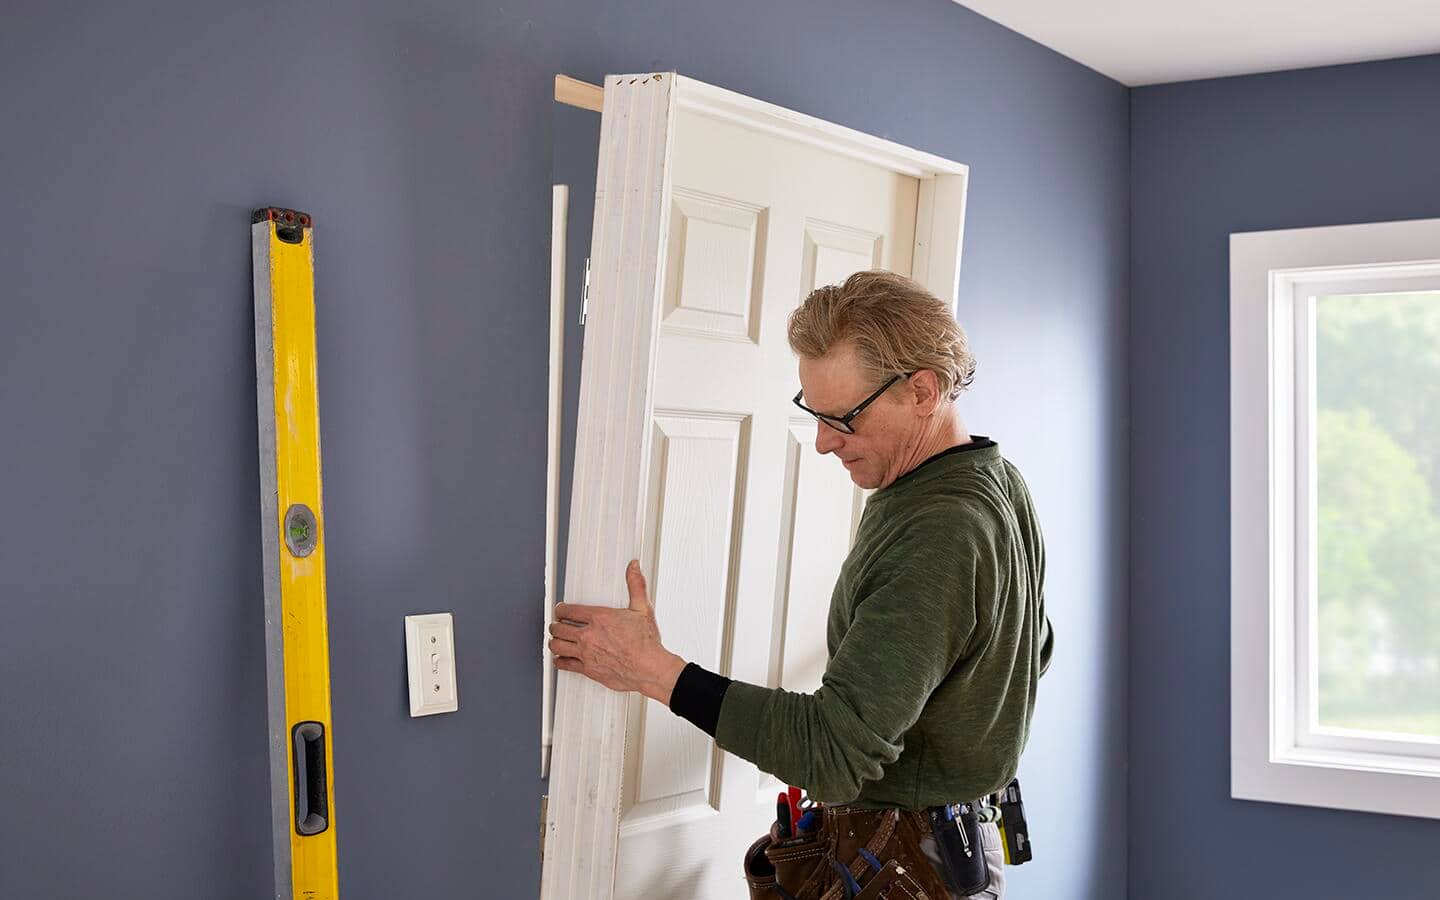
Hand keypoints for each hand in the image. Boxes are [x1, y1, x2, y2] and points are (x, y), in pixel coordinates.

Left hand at [549, 560, 686, 703]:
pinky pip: (564, 664)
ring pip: (557, 646)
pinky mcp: (588, 670)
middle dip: (555, 625)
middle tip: (557, 625)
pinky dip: (559, 660)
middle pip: (558, 628)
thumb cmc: (646, 643)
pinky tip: (560, 659)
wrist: (648, 668)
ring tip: (556, 639)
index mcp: (599, 618)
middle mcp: (589, 635)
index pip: (568, 611)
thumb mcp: (642, 608)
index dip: (560, 609)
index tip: (561, 610)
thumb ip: (636, 585)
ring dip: (554, 641)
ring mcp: (586, 653)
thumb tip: (634, 567)